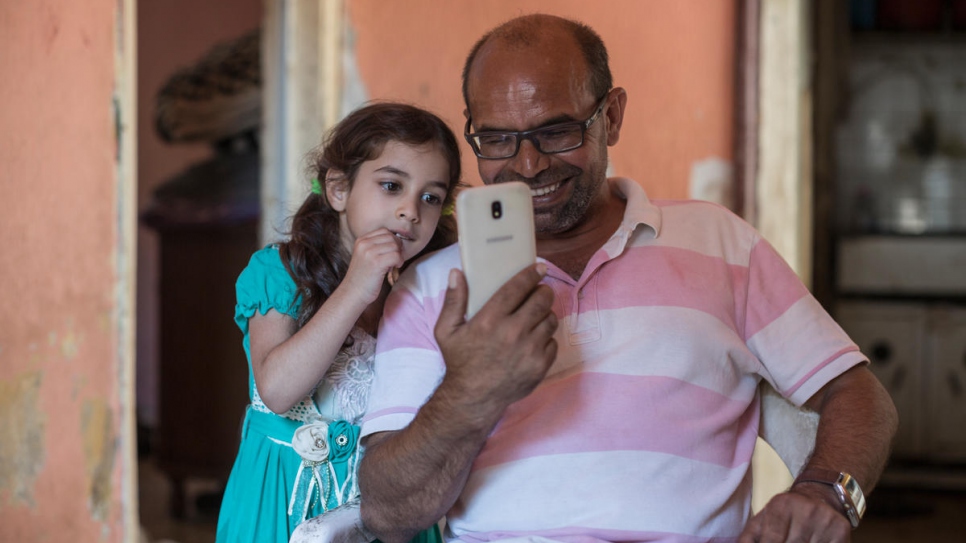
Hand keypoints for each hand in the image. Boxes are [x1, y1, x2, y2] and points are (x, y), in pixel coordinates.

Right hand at [341, 228, 403, 303]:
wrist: (352, 294)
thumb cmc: (362, 278)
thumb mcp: (365, 256)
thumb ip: (376, 246)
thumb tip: (397, 241)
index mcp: (361, 240)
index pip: (384, 231)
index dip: (392, 240)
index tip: (392, 252)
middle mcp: (364, 244)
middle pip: (391, 237)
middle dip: (397, 247)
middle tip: (394, 259)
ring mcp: (369, 252)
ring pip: (395, 246)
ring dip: (398, 256)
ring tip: (392, 265)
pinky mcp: (376, 263)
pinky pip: (396, 256)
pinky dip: (399, 262)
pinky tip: (393, 268)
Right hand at [433, 264, 557, 413]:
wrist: (473, 398)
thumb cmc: (460, 362)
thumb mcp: (446, 331)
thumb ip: (453, 301)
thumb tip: (456, 273)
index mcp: (490, 320)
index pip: (517, 288)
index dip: (531, 274)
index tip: (539, 268)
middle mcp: (512, 333)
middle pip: (542, 300)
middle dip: (543, 292)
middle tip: (540, 292)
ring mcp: (529, 350)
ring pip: (551, 320)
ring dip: (546, 315)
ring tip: (536, 317)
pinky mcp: (540, 365)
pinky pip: (553, 342)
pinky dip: (546, 339)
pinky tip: (534, 340)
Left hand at [739, 485, 850, 542]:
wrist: (821, 495)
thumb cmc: (785, 513)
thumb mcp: (763, 520)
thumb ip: (748, 539)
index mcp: (781, 506)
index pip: (772, 540)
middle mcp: (806, 510)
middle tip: (786, 542)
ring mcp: (826, 521)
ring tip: (797, 541)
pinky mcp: (842, 531)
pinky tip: (811, 541)